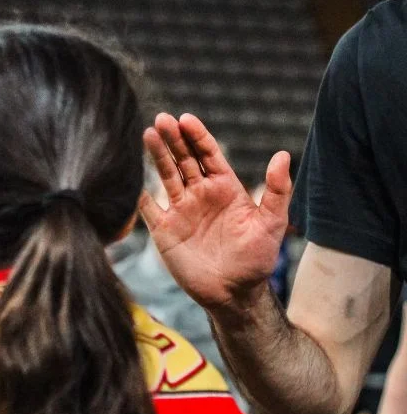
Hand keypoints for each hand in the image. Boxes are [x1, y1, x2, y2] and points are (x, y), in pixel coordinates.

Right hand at [139, 112, 291, 310]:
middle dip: (173, 138)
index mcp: (224, 188)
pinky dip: (139, 193)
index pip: (208, 154)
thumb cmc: (256, 259)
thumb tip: (283, 155)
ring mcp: (180, 210)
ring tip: (147, 134)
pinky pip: (148, 207)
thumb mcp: (271, 223)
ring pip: (165, 175)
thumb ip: (276, 190)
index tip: (186, 119)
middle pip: (183, 159)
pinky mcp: (164, 230)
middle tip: (162, 119)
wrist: (233, 294)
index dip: (197, 136)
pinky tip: (130, 177)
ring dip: (157, 155)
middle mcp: (200, 194)